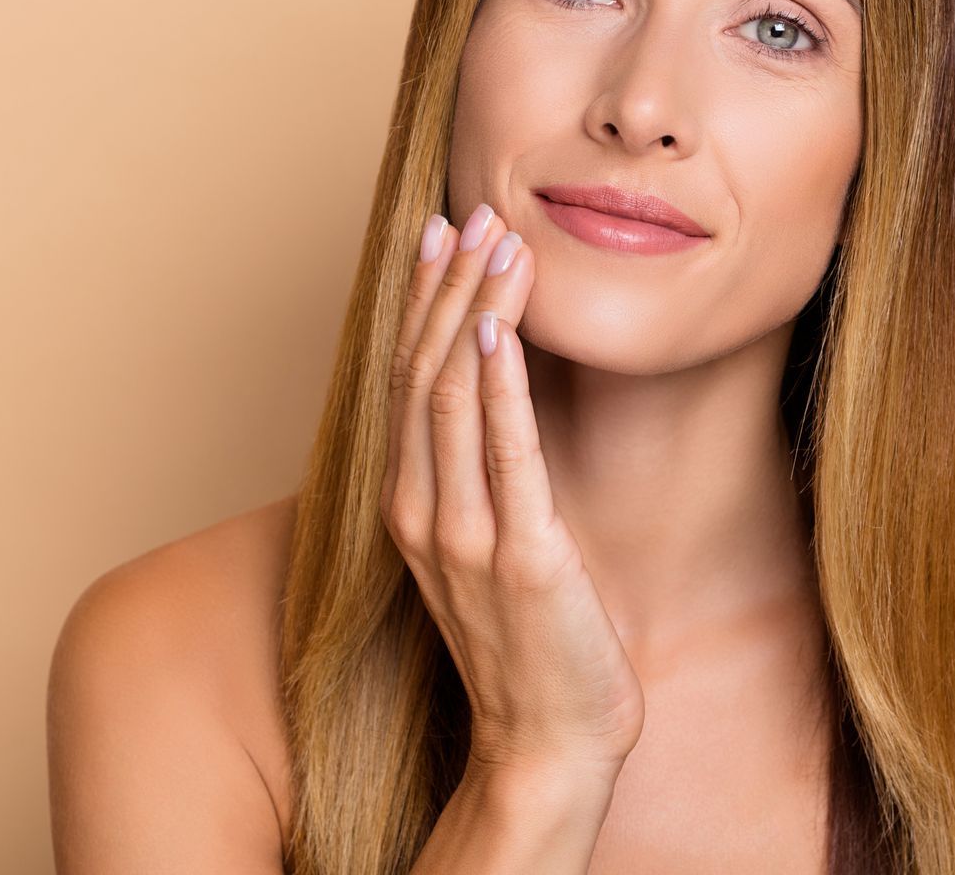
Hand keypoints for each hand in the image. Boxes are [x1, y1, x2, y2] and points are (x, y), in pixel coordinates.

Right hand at [381, 201, 645, 782]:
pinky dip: (499, 385)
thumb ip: (485, 478)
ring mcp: (465, 536)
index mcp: (411, 506)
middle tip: (473, 212)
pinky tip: (502, 329)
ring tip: (499, 242)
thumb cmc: (531, 644)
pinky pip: (503, 454)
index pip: (408, 380)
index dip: (422, 302)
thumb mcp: (493, 545)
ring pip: (453, 396)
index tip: (440, 235)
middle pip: (421, 373)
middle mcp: (422, 513)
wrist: (546, 742)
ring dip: (476, 310)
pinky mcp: (522, 557)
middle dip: (447, 286)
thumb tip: (504, 398)